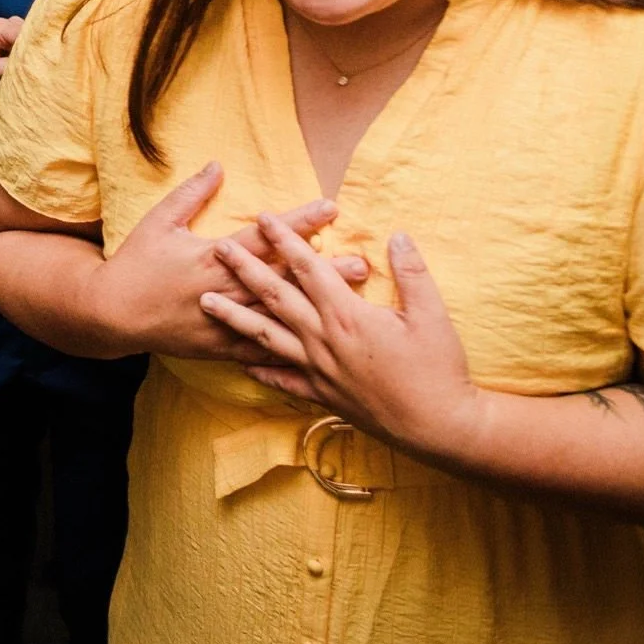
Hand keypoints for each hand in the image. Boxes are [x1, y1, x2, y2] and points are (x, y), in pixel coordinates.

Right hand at [98, 163, 358, 361]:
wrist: (111, 313)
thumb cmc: (135, 262)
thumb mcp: (158, 221)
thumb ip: (190, 193)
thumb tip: (218, 164)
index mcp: (211, 257)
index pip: (264, 237)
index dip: (298, 222)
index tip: (330, 208)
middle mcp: (224, 289)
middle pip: (282, 279)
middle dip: (323, 271)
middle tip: (361, 265)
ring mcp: (223, 320)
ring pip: (278, 315)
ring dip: (316, 308)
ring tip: (351, 305)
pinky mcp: (219, 345)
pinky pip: (258, 350)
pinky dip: (287, 351)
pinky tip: (319, 352)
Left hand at [201, 226, 481, 457]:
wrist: (438, 426)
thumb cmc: (438, 369)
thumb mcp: (432, 315)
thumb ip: (412, 272)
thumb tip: (397, 235)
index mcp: (348, 315)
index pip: (308, 268)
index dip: (285, 241)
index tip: (263, 217)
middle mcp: (324, 340)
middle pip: (276, 297)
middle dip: (244, 269)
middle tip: (218, 248)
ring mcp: (318, 369)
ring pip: (266, 337)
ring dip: (234, 317)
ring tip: (205, 303)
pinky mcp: (321, 395)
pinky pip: (283, 380)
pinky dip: (260, 370)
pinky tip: (241, 363)